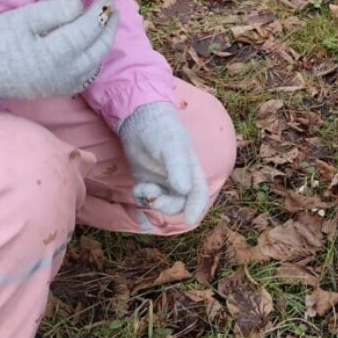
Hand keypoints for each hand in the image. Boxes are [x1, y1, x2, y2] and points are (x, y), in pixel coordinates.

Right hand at [0, 0, 117, 102]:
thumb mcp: (23, 18)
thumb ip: (55, 10)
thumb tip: (81, 5)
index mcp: (57, 53)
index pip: (88, 29)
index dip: (99, 13)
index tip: (104, 0)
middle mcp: (67, 72)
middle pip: (99, 47)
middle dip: (109, 26)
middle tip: (112, 9)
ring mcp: (67, 84)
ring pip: (97, 61)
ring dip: (105, 41)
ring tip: (107, 23)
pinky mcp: (63, 90)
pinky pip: (89, 72)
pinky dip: (96, 57)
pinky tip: (93, 44)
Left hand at [118, 102, 208, 226]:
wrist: (139, 117)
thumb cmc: (162, 128)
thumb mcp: (172, 147)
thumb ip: (179, 168)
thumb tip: (185, 190)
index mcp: (191, 169)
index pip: (198, 192)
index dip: (197, 207)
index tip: (190, 220)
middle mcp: (179, 177)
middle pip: (180, 201)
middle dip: (168, 205)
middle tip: (154, 199)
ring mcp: (162, 179)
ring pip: (163, 201)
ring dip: (154, 201)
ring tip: (144, 189)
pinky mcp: (146, 179)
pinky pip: (147, 196)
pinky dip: (142, 197)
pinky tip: (138, 188)